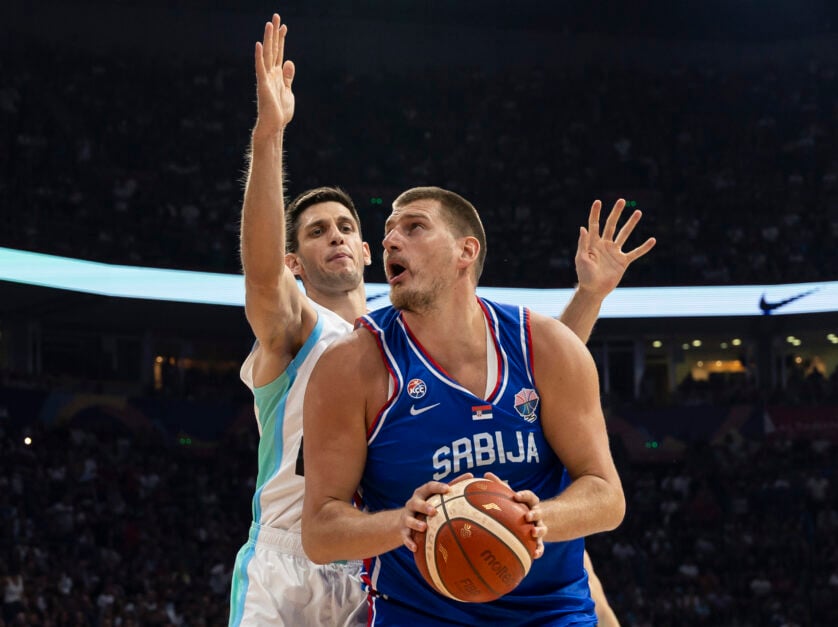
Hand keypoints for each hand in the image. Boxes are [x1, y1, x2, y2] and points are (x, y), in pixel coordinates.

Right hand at [253, 14, 294, 137]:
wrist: (274, 126)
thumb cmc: (280, 112)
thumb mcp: (288, 92)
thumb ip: (288, 77)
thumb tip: (290, 61)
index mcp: (277, 75)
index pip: (280, 52)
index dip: (282, 39)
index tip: (284, 26)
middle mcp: (270, 73)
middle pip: (273, 49)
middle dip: (275, 33)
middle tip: (276, 16)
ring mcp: (266, 78)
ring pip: (267, 55)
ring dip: (268, 39)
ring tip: (269, 24)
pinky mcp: (263, 85)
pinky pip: (260, 68)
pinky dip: (259, 57)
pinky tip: (259, 45)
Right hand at [400, 474, 472, 551]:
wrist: (404, 520)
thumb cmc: (428, 504)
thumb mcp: (437, 495)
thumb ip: (453, 485)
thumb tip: (471, 475)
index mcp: (422, 493)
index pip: (429, 487)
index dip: (437, 487)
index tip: (447, 489)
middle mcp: (413, 503)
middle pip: (416, 502)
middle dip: (424, 506)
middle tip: (434, 511)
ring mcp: (406, 516)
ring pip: (408, 519)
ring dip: (415, 523)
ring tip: (424, 528)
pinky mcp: (402, 530)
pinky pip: (405, 536)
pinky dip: (409, 542)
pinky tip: (415, 548)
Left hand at [483, 472, 544, 558]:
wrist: (534, 520)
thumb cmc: (517, 506)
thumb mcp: (511, 496)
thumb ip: (500, 485)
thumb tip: (486, 473)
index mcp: (529, 503)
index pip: (530, 497)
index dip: (524, 495)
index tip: (516, 496)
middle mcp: (536, 514)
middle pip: (538, 512)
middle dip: (534, 513)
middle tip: (527, 516)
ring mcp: (539, 527)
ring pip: (542, 528)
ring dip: (539, 531)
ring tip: (533, 533)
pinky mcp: (539, 540)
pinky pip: (541, 546)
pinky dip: (539, 550)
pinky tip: (534, 555)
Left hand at [575, 199, 655, 297]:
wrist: (594, 290)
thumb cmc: (584, 275)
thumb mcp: (581, 259)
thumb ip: (583, 243)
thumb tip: (583, 227)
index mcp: (593, 243)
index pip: (594, 224)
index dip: (595, 213)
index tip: (598, 201)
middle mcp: (605, 245)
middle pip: (611, 225)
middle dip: (616, 213)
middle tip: (621, 201)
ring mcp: (615, 252)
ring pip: (624, 234)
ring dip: (631, 223)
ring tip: (638, 212)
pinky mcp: (623, 261)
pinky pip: (635, 253)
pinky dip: (644, 247)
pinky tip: (652, 240)